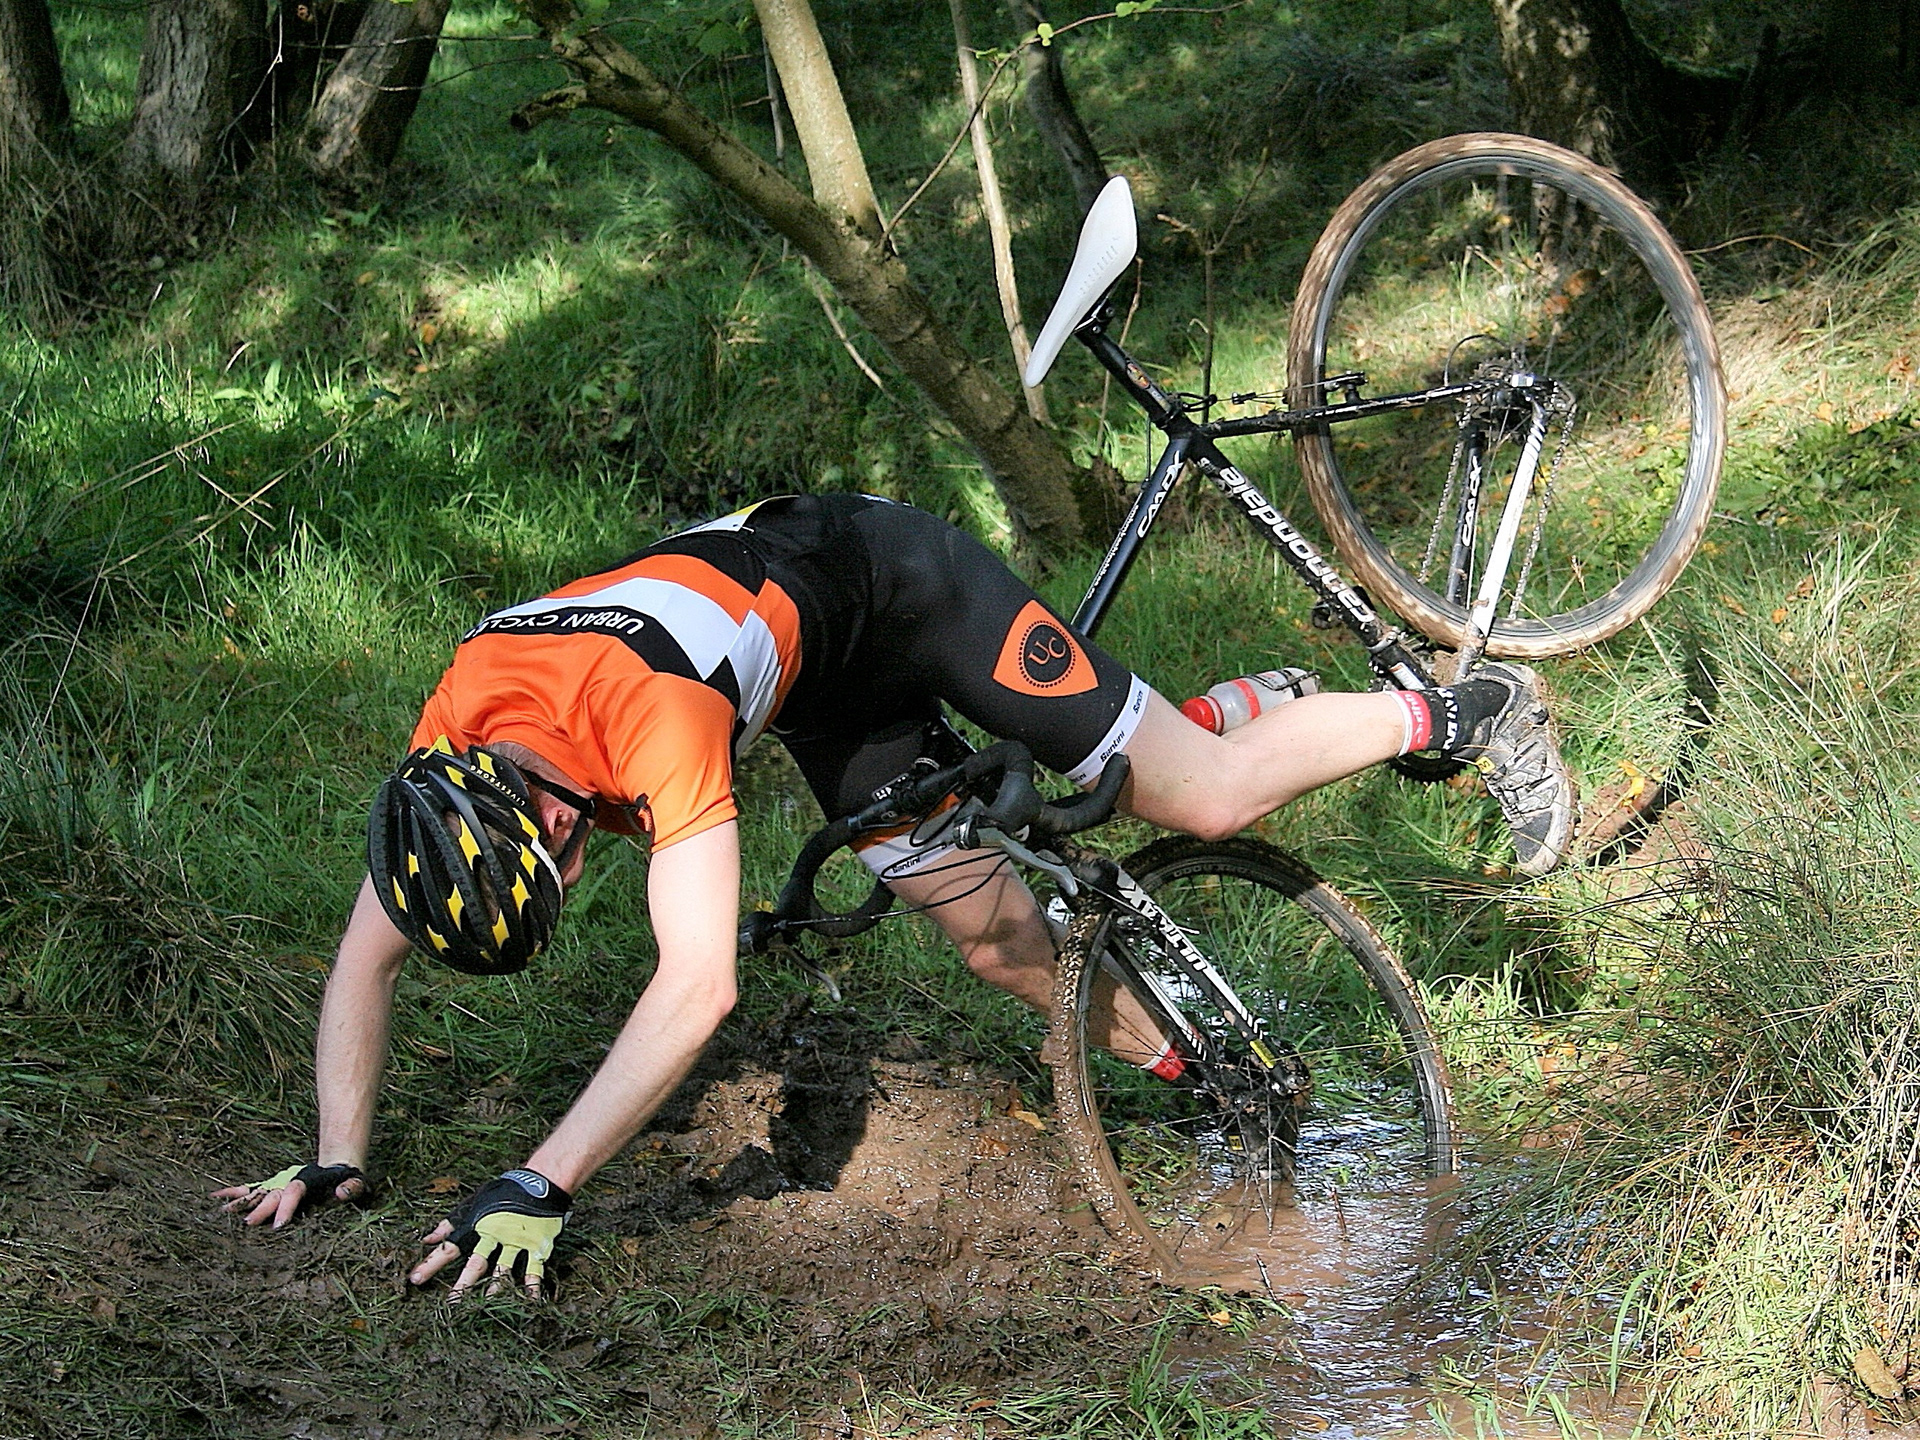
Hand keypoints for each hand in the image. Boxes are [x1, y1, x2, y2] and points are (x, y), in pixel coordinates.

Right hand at [213, 1162, 367, 1227]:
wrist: (337, 1169)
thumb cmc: (347, 1182)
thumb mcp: (357, 1184)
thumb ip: (352, 1188)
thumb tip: (341, 1193)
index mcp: (309, 1182)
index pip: (295, 1192)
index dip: (286, 1207)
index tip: (279, 1225)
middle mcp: (290, 1181)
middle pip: (273, 1194)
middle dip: (261, 1209)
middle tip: (247, 1224)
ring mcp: (279, 1183)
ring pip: (258, 1191)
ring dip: (242, 1201)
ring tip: (222, 1212)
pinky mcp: (273, 1187)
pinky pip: (252, 1189)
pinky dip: (234, 1193)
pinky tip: (214, 1197)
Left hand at [409, 1169, 570, 1298]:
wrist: (540, 1183)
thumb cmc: (504, 1193)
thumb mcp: (473, 1203)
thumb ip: (450, 1224)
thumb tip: (426, 1240)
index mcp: (476, 1225)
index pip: (449, 1247)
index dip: (431, 1264)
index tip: (415, 1279)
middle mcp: (494, 1234)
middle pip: (477, 1263)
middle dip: (464, 1284)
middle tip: (452, 1303)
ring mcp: (516, 1241)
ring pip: (504, 1268)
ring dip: (495, 1287)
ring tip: (486, 1304)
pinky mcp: (535, 1244)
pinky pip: (533, 1269)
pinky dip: (532, 1286)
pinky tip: (530, 1301)